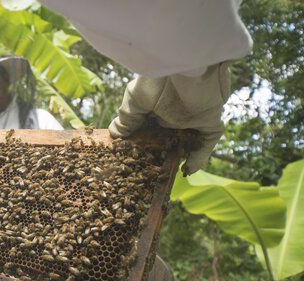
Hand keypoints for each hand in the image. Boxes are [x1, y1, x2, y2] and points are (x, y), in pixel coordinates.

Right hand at [108, 62, 230, 174]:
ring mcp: (191, 119)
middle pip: (165, 139)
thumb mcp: (134, 99)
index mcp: (153, 108)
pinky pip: (206, 144)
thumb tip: (114, 135)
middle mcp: (172, 114)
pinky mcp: (209, 121)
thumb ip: (126, 118)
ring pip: (184, 143)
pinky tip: (187, 171)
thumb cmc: (157, 77)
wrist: (188, 61)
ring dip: (174, 157)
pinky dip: (198, 158)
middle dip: (156, 155)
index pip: (146, 130)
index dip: (138, 145)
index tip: (127, 159)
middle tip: (144, 173)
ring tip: (162, 175)